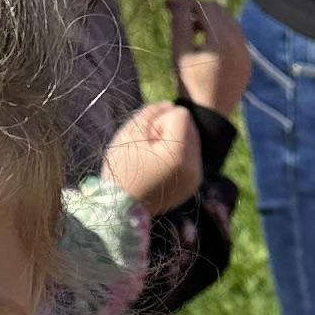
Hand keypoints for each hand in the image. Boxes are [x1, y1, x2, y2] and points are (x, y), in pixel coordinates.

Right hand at [103, 99, 202, 213]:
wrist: (120, 209)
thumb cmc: (121, 168)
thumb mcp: (130, 133)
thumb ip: (151, 112)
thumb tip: (169, 105)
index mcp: (179, 155)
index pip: (180, 114)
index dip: (159, 120)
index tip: (146, 139)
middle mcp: (193, 167)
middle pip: (189, 126)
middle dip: (169, 130)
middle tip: (148, 149)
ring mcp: (195, 178)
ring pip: (192, 141)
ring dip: (173, 142)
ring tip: (153, 158)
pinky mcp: (193, 186)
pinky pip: (191, 158)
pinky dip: (177, 157)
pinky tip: (159, 168)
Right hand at [167, 0, 249, 117]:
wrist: (209, 115)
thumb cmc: (189, 83)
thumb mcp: (180, 52)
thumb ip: (179, 22)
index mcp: (222, 40)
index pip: (207, 7)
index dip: (187, 4)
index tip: (170, 6)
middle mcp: (239, 43)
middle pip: (220, 12)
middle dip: (199, 10)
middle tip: (180, 17)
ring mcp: (246, 53)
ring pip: (229, 23)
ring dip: (210, 21)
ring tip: (191, 32)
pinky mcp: (247, 62)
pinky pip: (236, 38)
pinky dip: (221, 35)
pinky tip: (205, 46)